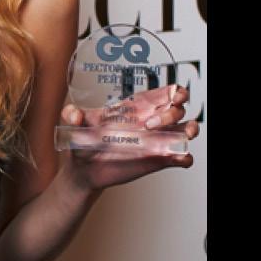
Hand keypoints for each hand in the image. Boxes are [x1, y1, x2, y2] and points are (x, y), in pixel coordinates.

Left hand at [59, 83, 199, 192]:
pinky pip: (182, 157)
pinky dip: (185, 157)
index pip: (164, 92)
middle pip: (178, 109)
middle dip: (172, 113)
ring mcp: (156, 141)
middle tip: (150, 125)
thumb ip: (72, 115)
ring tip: (177, 138)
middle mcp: (150, 121)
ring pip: (187, 129)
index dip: (175, 91)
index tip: (172, 96)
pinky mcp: (158, 160)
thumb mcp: (77, 125)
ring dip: (189, 130)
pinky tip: (175, 158)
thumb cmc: (84, 142)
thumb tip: (72, 113)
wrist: (84, 169)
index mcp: (136, 107)